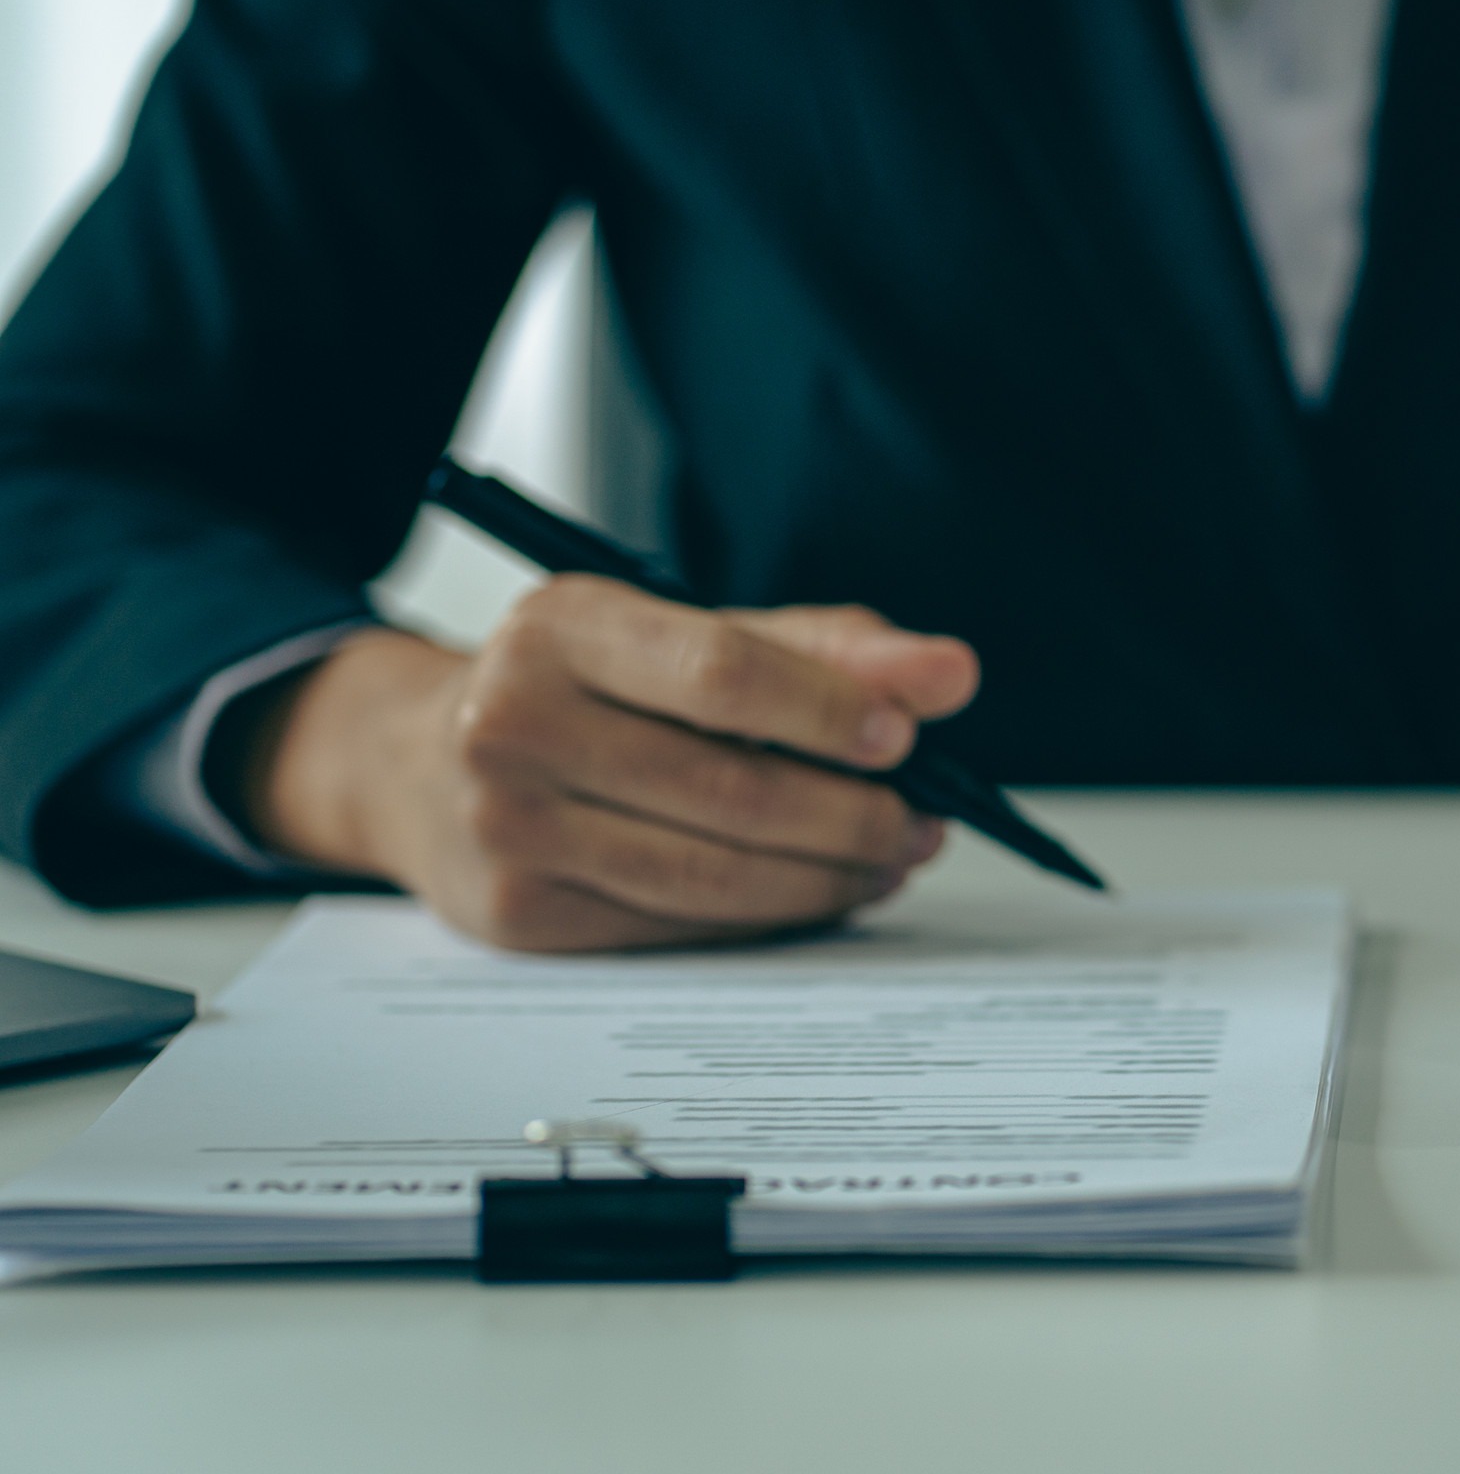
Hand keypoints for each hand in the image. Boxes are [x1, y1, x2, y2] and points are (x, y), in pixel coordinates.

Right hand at [240, 579, 979, 951]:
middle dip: (853, 815)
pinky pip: (680, 927)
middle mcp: (517, 723)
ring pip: (714, 876)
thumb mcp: (684, 632)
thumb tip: (947, 675)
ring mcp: (510, 828)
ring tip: (888, 857)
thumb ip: (823, 649)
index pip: (720, 674)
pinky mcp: (519, 915)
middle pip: (731, 791)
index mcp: (563, 628)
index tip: (906, 736)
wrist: (416, 760)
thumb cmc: (581, 685)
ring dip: (828, 878)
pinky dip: (769, 916)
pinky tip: (817, 891)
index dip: (828, 711)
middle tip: (920, 817)